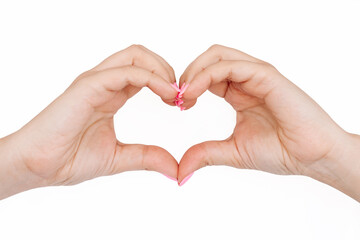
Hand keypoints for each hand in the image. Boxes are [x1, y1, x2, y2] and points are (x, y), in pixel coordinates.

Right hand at [0, 45, 178, 198]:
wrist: (37, 167)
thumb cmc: (69, 159)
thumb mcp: (119, 158)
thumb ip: (147, 158)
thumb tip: (175, 169)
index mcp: (112, 94)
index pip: (145, 73)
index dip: (167, 84)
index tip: (181, 104)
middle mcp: (105, 82)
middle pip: (143, 56)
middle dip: (168, 70)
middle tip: (181, 96)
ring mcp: (96, 81)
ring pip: (136, 55)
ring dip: (162, 70)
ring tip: (174, 94)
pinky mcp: (89, 85)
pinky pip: (127, 71)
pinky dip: (152, 78)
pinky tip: (165, 95)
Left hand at [177, 44, 359, 199]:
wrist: (311, 157)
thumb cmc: (280, 151)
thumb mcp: (232, 152)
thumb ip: (205, 154)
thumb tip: (180, 171)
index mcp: (238, 93)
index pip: (206, 76)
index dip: (187, 86)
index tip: (177, 106)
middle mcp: (246, 79)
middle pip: (208, 59)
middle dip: (187, 74)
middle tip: (177, 98)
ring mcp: (256, 75)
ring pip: (217, 55)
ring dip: (194, 71)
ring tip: (184, 94)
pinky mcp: (266, 76)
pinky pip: (231, 65)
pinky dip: (207, 74)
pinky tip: (194, 92)